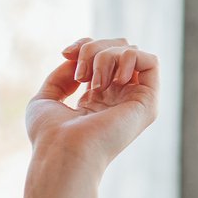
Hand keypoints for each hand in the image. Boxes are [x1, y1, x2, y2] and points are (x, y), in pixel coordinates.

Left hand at [24, 37, 158, 164]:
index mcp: (99, 98)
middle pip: (118, 47)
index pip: (103, 54)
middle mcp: (119, 97)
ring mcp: (135, 100)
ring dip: (107, 56)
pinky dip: (129, 58)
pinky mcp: (148, 102)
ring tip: (94, 82)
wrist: (62, 151)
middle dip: (94, 49)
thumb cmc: (50, 135)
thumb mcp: (47, 97)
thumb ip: (63, 75)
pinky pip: (151, 61)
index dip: (85, 45)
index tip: (65, 54)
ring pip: (132, 51)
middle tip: (80, 74)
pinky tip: (114, 79)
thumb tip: (77, 59)